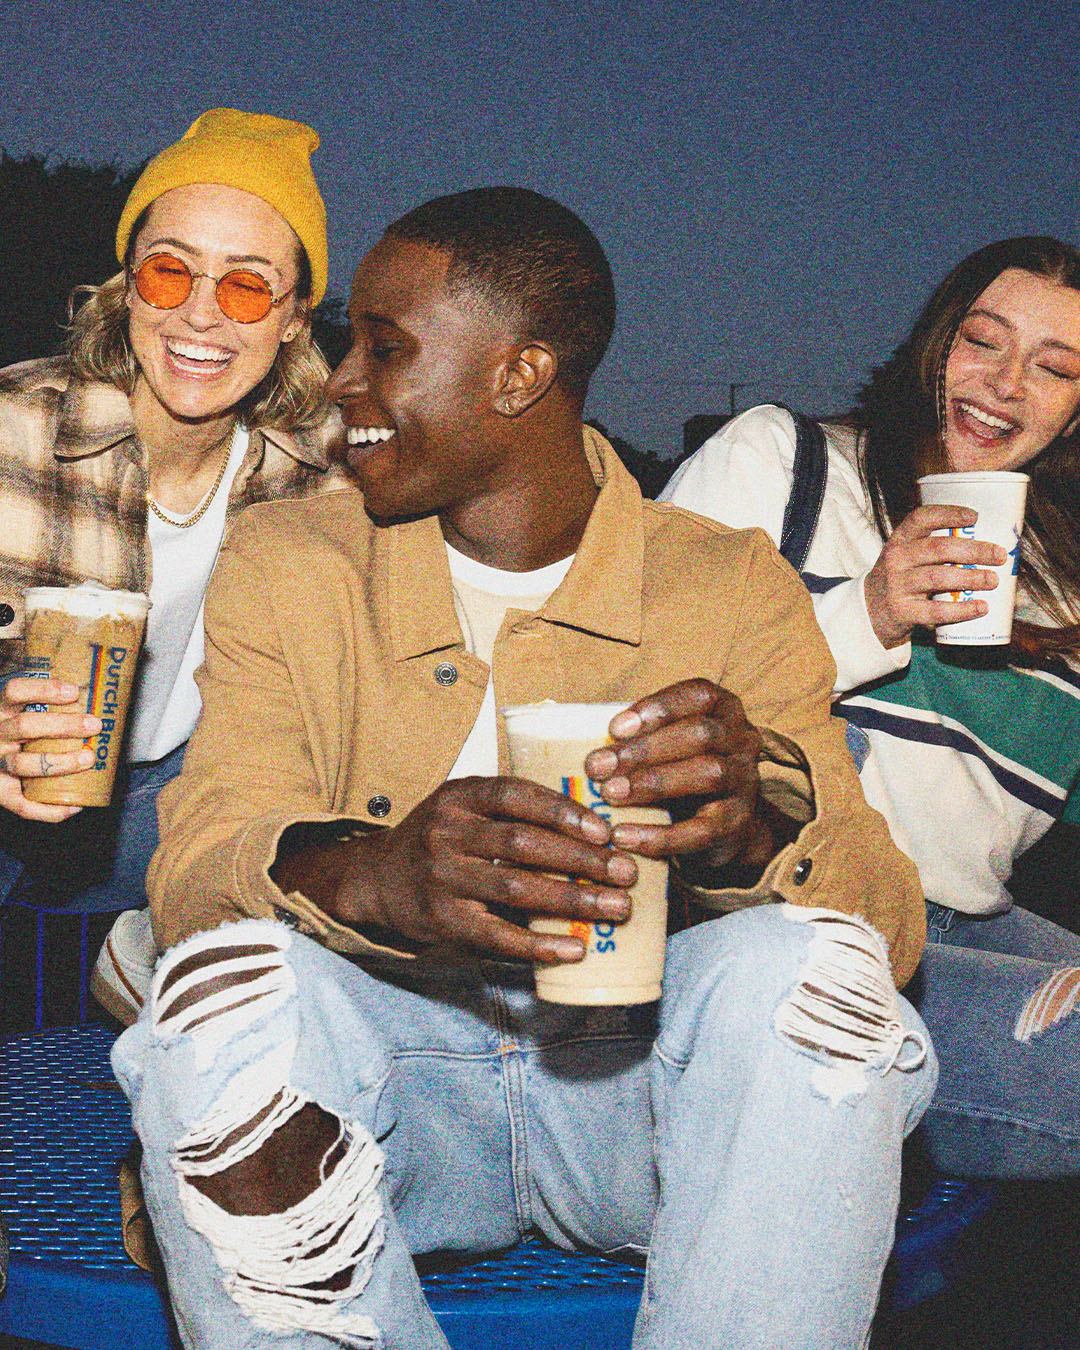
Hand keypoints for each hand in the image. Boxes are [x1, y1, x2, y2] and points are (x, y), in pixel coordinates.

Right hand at [0, 677, 99, 821]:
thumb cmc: (18, 733)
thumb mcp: (20, 712)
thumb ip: (44, 704)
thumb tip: (93, 694)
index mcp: (1, 710)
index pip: (14, 691)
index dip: (43, 690)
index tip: (74, 692)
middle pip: (25, 725)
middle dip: (64, 725)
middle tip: (95, 725)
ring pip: (23, 763)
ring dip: (61, 762)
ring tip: (88, 757)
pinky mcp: (0, 793)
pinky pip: (23, 806)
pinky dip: (51, 810)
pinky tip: (76, 806)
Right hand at [339, 776, 637, 961]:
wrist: (378, 879)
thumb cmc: (443, 840)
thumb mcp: (465, 807)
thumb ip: (514, 810)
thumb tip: (596, 828)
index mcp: (459, 796)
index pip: (516, 795)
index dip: (562, 811)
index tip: (604, 831)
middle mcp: (447, 832)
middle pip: (523, 844)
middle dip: (581, 860)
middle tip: (626, 872)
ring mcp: (441, 877)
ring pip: (515, 888)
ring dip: (572, 899)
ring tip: (616, 908)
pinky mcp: (441, 920)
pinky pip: (496, 936)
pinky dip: (538, 945)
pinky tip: (574, 949)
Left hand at [583, 679, 771, 868]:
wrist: (726, 828)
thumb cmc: (682, 772)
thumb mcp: (668, 745)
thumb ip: (641, 736)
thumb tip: (590, 744)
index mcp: (725, 710)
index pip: (699, 695)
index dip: (658, 708)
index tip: (614, 728)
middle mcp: (743, 740)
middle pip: (701, 734)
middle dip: (645, 750)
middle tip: (597, 767)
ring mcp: (746, 782)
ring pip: (708, 774)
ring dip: (653, 783)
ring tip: (609, 794)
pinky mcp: (737, 825)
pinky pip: (701, 830)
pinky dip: (659, 835)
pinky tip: (624, 836)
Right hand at [863, 505, 1006, 648]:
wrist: (871, 611)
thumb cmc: (901, 578)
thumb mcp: (906, 556)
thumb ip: (935, 548)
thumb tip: (988, 545)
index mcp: (899, 540)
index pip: (921, 519)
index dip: (948, 514)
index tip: (974, 517)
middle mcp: (896, 560)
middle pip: (938, 549)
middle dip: (973, 551)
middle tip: (998, 555)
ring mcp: (897, 586)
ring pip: (938, 578)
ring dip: (970, 578)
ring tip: (993, 580)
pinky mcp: (902, 612)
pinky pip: (936, 611)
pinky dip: (962, 610)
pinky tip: (981, 607)